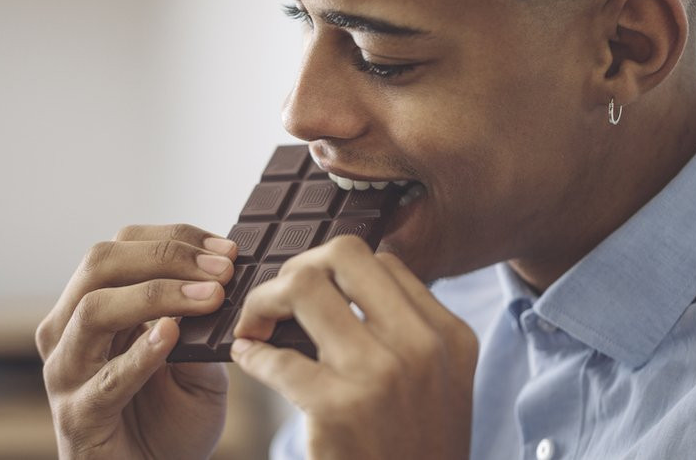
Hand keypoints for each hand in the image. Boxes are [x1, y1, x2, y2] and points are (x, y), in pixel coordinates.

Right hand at [35, 224, 237, 458]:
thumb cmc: (170, 418)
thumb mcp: (196, 360)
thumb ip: (201, 322)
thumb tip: (225, 277)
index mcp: (93, 305)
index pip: (122, 247)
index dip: (174, 238)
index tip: (226, 249)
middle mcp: (69, 330)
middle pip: (100, 264)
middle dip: (166, 257)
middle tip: (221, 269)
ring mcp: (66, 372)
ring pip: (94, 310)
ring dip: (156, 294)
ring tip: (208, 297)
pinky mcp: (77, 415)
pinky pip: (105, 378)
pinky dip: (139, 353)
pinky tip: (171, 336)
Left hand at [231, 236, 476, 459]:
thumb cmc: (415, 451)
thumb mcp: (437, 385)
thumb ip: (406, 334)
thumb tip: (340, 288)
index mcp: (447, 336)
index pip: (383, 261)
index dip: (335, 268)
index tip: (310, 291)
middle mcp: (420, 345)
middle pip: (345, 255)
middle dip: (297, 268)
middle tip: (277, 299)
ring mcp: (380, 374)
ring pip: (305, 286)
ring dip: (265, 300)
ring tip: (255, 325)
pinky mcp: (337, 407)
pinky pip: (275, 355)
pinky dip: (251, 353)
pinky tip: (248, 359)